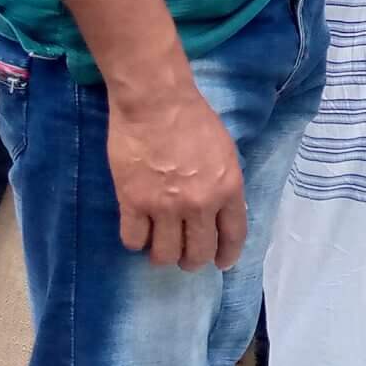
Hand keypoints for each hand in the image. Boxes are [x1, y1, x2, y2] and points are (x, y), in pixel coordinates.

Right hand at [105, 82, 246, 270]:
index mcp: (227, 189)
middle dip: (193, 261)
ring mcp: (164, 206)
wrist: (156, 102)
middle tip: (185, 257)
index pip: (232, 236)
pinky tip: (138, 232)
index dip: (227, 255)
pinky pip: (133, 241)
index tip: (221, 263)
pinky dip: (136, 241)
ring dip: (164, 256)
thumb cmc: (193, 119)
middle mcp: (199, 204)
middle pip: (198, 253)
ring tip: (160, 247)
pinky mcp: (132, 202)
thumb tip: (222, 211)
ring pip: (165, 255)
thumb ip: (225, 185)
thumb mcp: (225, 152)